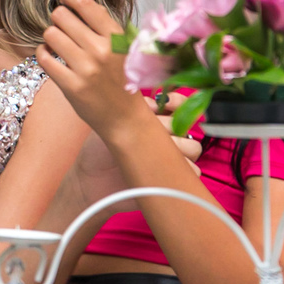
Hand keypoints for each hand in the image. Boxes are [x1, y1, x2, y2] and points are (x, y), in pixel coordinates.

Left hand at [37, 0, 202, 172]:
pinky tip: (50, 55)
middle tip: (61, 26)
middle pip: (62, 17)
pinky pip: (44, 58)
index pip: (86, 5)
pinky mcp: (70, 85)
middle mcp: (100, 50)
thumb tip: (80, 4)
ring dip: (50, 36)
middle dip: (58, 18)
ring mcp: (84, 68)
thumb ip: (105, 28)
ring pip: (51, 34)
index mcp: (116, 38)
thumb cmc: (124, 81)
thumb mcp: (124, 49)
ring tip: (57, 43)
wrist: (125, 119)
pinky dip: (43, 53)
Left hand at [62, 108, 199, 217]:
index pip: (176, 105)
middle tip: (154, 132)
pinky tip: (162, 168)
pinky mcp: (171, 179)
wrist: (91, 182)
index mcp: (151, 120)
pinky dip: (183, 169)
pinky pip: (191, 173)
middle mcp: (164, 137)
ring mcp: (170, 159)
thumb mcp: (109, 124)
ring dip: (179, 147)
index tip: (167, 102)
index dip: (177, 101)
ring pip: (192, 148)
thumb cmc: (97, 151)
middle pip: (186, 125)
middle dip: (171, 126)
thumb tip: (154, 103)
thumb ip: (130, 110)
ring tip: (156, 152)